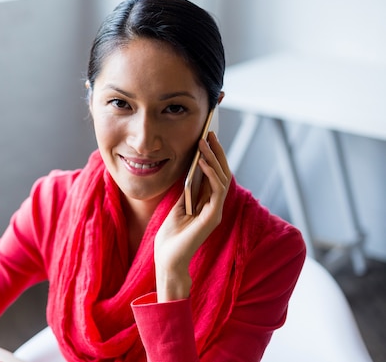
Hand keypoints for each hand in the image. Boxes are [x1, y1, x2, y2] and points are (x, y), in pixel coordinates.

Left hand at [154, 132, 231, 300]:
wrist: (168, 259)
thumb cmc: (171, 235)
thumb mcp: (178, 205)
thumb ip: (187, 189)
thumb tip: (190, 167)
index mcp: (208, 203)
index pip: (216, 174)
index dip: (213, 155)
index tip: (206, 137)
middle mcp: (216, 206)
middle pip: (223, 173)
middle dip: (217, 152)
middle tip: (209, 133)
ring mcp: (216, 211)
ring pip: (222, 179)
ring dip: (213, 158)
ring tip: (204, 142)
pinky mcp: (212, 217)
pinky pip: (216, 191)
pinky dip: (210, 174)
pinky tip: (201, 162)